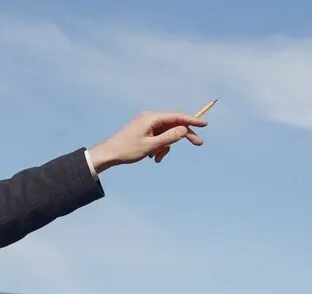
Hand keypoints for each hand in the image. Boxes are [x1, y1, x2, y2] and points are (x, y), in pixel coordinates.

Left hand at [88, 110, 207, 171]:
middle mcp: (150, 118)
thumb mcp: (150, 146)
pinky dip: (160, 146)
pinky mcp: (144, 130)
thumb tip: (184, 129)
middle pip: (174, 124)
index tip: (204, 124)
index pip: (177, 116)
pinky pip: (159, 137)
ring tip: (158, 158)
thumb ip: (169, 137)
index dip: (192, 120)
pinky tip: (153, 157)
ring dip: (167, 146)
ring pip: (167, 133)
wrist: (108, 154)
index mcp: (151, 118)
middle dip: (183, 135)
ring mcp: (147, 124)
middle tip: (198, 144)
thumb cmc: (126, 150)